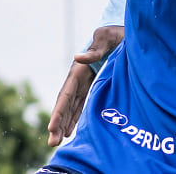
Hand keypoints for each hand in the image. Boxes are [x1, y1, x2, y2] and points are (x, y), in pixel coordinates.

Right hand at [47, 25, 123, 146]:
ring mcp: (84, 83)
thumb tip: (77, 58)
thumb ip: (94, 50)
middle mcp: (78, 78)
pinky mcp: (92, 85)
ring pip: (71, 107)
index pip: (66, 94)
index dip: (59, 112)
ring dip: (63, 124)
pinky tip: (70, 131)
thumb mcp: (106, 39)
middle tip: (52, 143)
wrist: (123, 32)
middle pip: (65, 104)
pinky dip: (74, 118)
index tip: (52, 127)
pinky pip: (80, 105)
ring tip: (56, 142)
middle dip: (57, 123)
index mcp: (79, 70)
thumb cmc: (114, 34)